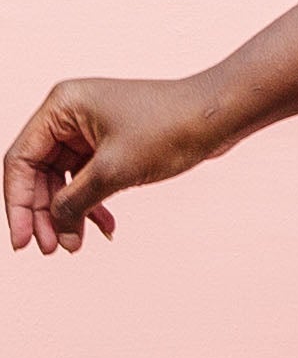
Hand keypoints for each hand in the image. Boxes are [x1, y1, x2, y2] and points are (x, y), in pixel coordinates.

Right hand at [5, 76, 223, 254]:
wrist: (218, 115)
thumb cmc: (169, 129)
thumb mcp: (114, 171)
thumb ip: (75, 202)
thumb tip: (56, 232)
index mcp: (61, 106)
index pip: (21, 160)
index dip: (18, 204)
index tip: (22, 242)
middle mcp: (70, 114)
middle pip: (39, 172)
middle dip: (45, 213)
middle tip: (54, 250)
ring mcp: (91, 128)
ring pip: (64, 179)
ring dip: (70, 212)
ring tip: (77, 245)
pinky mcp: (112, 143)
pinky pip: (89, 178)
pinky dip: (93, 203)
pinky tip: (107, 228)